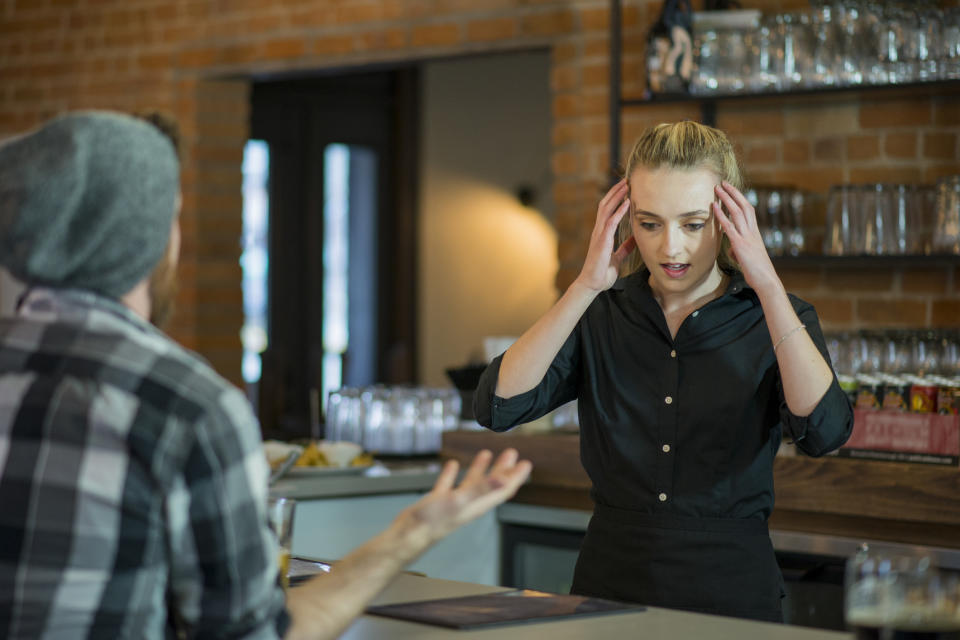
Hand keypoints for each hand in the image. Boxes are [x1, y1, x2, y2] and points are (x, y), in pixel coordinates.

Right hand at [398, 449, 531, 543]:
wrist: (408, 535)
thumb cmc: (433, 522)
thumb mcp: (460, 500)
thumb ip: (482, 489)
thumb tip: (504, 479)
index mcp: (478, 504)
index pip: (504, 489)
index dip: (516, 477)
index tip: (526, 464)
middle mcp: (470, 503)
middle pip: (492, 485)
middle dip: (503, 469)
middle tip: (511, 454)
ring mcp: (454, 502)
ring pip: (472, 483)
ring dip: (481, 469)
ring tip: (486, 454)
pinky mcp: (438, 502)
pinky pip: (448, 485)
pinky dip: (452, 474)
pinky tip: (452, 465)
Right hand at [574, 179, 635, 292]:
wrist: (593, 284)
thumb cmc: (602, 272)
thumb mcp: (618, 257)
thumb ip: (625, 247)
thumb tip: (635, 239)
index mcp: (602, 233)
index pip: (607, 210)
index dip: (615, 198)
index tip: (626, 188)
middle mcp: (599, 230)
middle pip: (605, 204)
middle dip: (616, 191)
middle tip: (627, 180)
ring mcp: (599, 234)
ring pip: (606, 209)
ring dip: (617, 196)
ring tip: (627, 185)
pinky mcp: (602, 241)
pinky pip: (611, 222)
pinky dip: (619, 211)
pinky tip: (627, 203)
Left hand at [712, 181, 781, 296]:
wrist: (766, 280)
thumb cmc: (758, 271)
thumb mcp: (747, 257)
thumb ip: (739, 250)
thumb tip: (731, 249)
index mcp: (755, 233)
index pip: (749, 210)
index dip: (741, 199)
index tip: (732, 190)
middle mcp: (752, 232)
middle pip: (744, 206)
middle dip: (733, 193)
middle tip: (723, 183)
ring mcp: (747, 237)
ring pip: (737, 212)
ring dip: (727, 199)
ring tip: (718, 188)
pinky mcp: (741, 245)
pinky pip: (730, 227)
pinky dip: (721, 215)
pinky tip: (715, 207)